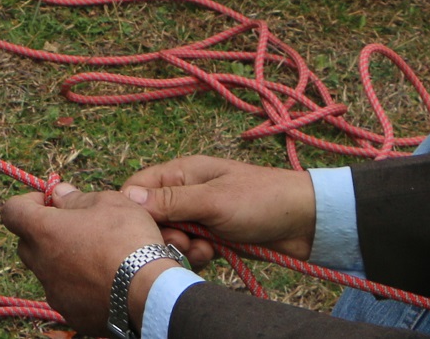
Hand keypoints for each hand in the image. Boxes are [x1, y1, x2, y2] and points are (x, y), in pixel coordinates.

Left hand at [1, 185, 177, 335]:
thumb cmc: (127, 238)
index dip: (27, 201)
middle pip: (27, 243)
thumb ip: (76, 198)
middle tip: (75, 227)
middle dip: (44, 232)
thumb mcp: (107, 202)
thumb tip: (59, 194)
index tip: (51, 201)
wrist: (148, 292)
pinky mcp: (70, 313)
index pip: (11, 211)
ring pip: (47, 270)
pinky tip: (104, 280)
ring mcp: (54, 292)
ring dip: (61, 259)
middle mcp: (41, 264)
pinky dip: (77, 284)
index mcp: (44, 232)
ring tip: (96, 256)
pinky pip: (65, 293)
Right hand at [119, 155, 316, 265]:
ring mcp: (199, 215)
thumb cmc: (260, 200)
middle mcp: (186, 192)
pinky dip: (196, 256)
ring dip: (181, 248)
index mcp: (182, 172)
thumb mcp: (212, 200)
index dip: (133, 210)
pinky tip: (211, 257)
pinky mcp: (211, 237)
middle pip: (151, 217)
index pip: (137, 187)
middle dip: (161, 234)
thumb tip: (125, 197)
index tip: (144, 230)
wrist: (304, 222)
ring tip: (202, 250)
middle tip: (182, 242)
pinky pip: (188, 249)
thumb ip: (171, 201)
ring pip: (169, 237)